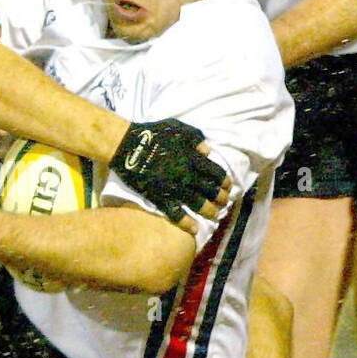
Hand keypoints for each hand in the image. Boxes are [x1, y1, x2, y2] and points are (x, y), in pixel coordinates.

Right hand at [112, 119, 229, 223]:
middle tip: (224, 203)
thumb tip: (208, 152)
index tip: (227, 186)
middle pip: (210, 190)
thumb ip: (196, 139)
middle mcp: (187, 174)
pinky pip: (175, 212)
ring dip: (209, 211)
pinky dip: (186, 222)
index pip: (216, 173)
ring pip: (197, 203)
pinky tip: (194, 229)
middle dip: (220, 198)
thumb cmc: (153, 134)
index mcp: (193, 158)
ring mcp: (173, 187)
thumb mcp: (179, 128)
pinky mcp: (159, 196)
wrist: (128, 145)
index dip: (224, 181)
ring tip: (215, 216)